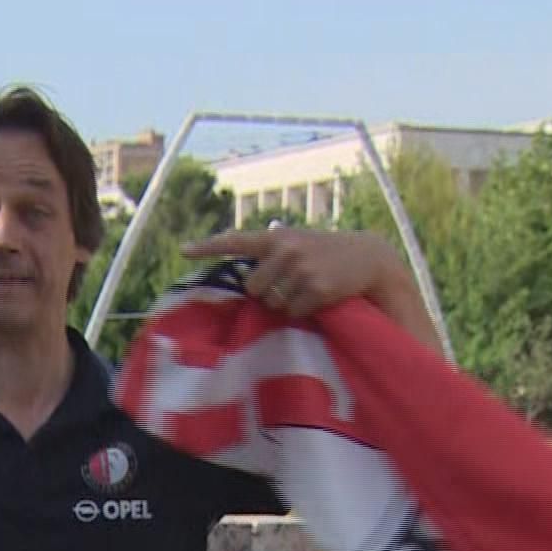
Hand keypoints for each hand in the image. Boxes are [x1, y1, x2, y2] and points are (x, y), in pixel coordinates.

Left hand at [181, 228, 438, 349]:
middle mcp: (285, 249)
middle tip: (290, 285)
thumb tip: (246, 286)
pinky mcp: (316, 288)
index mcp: (276, 239)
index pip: (236, 241)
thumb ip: (271, 255)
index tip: (183, 250)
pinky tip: (320, 297)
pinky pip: (294, 311)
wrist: (368, 257)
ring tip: (307, 289)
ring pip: (273, 304)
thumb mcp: (298, 244)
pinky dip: (304, 310)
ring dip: (287, 304)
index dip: (208, 246)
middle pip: (254, 289)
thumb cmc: (325, 254)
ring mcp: (301, 268)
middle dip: (268, 293)